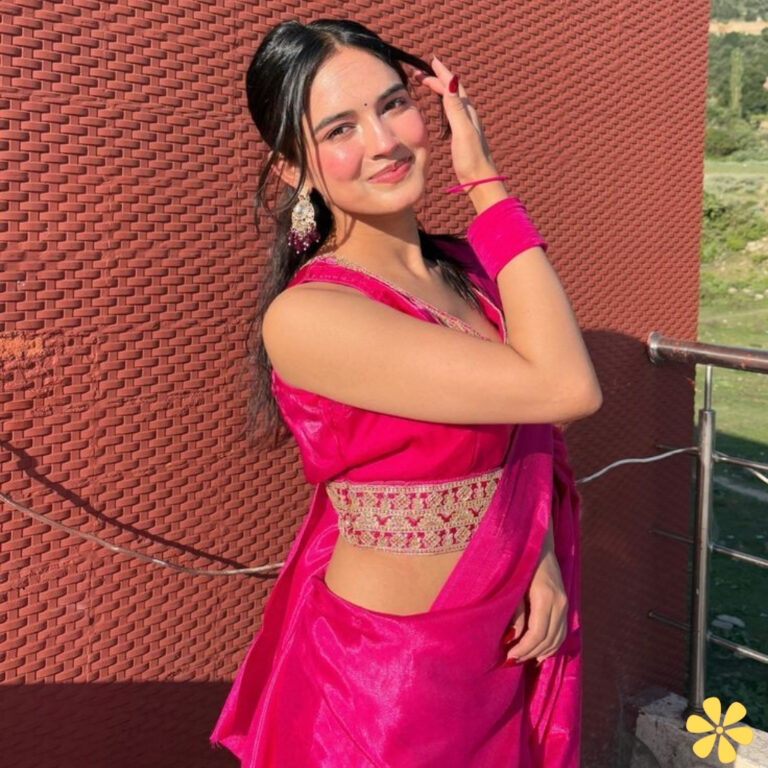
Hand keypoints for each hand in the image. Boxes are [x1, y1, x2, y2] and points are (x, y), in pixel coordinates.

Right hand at [409, 55, 498, 185]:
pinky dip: (442, 103)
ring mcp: (465, 125)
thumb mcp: (462, 132)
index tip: (431, 60)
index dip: (442, 72)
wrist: (479, 180)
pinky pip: (451, 111)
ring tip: (426, 84)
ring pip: (451, 100)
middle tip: (418, 74)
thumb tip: (452, 81)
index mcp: (468, 111)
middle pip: (451, 90)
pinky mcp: (462, 135)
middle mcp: (468, 115)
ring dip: (439, 89)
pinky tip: (439, 108)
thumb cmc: (471, 159)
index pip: (453, 85)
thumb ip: (456, 108)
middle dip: (437, 79)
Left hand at [502, 534, 567, 665]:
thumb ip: (516, 612)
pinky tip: (540, 652)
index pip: (538, 633)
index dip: (524, 648)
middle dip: (530, 653)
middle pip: (548, 639)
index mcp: (544, 597)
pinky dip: (552, 644)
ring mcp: (565, 603)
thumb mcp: (514, 586)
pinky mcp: (565, 603)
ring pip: (558, 638)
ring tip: (523, 659)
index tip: (509, 656)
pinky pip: (562, 631)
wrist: (539, 544)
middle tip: (512, 660)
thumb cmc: (520, 562)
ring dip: (541, 651)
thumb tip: (514, 638)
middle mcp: (559, 602)